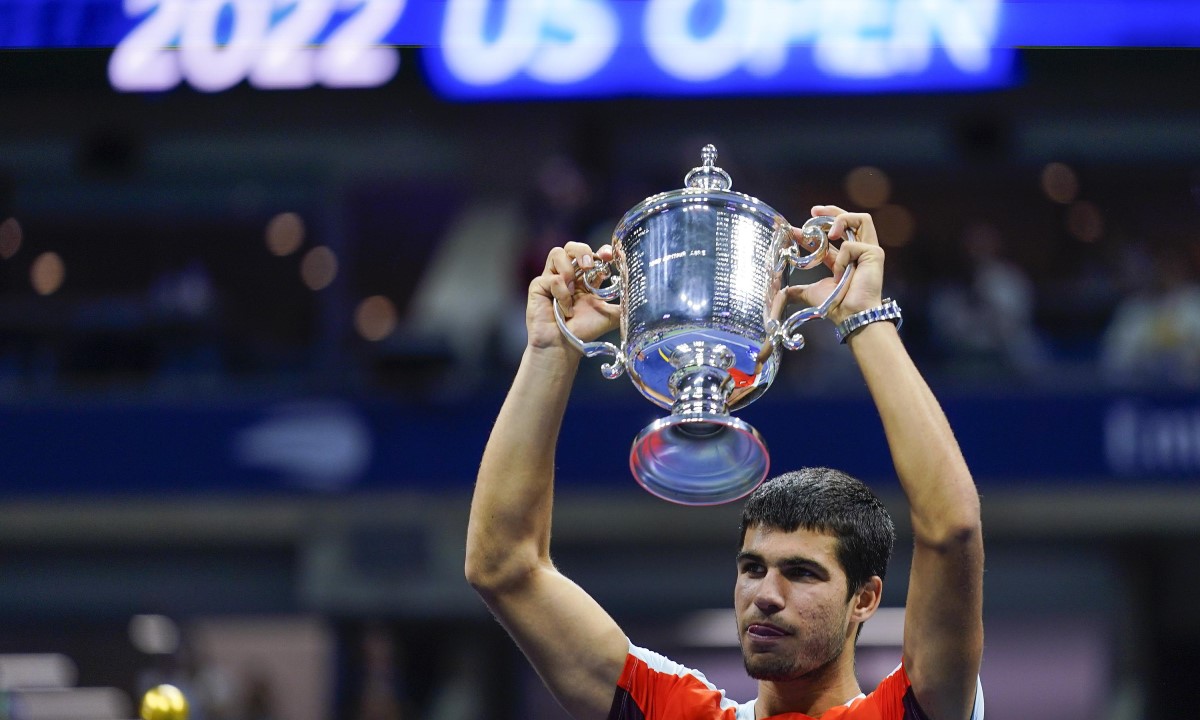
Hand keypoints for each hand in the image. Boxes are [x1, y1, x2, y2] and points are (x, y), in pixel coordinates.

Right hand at [526, 241, 620, 351]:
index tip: (610, 256)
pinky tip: (565, 309)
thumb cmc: (584, 331)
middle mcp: (569, 275)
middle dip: (582, 251)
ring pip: (557, 253)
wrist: (564, 346)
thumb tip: (644, 297)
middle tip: (589, 266)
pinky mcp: (539, 286)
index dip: (601, 251)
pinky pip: (551, 278)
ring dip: (568, 268)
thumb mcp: (611, 316)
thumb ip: (624, 304)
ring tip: (574, 288)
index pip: (592, 255)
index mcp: (585, 279)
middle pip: (572, 246)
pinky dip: (561, 293)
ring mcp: (552, 279)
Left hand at [784, 205, 886, 324]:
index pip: (827, 239)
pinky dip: (842, 257)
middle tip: (813, 212)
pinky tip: (841, 272)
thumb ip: (798, 290)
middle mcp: (858, 252)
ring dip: (841, 220)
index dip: (811, 231)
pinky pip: (852, 245)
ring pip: (861, 219)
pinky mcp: (874, 253)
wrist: (850, 315)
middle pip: (850, 220)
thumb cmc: (836, 306)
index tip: (794, 230)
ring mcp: (868, 251)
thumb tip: (782, 293)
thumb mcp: (811, 293)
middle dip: (831, 211)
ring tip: (829, 233)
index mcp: (844, 259)